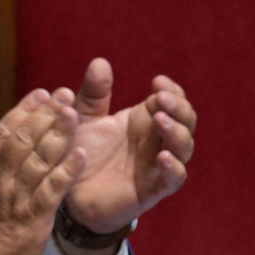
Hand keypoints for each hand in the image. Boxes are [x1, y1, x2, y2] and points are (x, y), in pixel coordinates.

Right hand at [0, 88, 84, 254]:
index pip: (2, 134)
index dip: (22, 111)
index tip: (40, 94)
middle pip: (22, 140)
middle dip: (44, 116)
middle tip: (64, 96)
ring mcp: (15, 199)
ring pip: (38, 160)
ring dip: (57, 136)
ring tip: (75, 114)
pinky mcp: (33, 219)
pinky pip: (51, 191)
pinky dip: (65, 172)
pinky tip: (80, 155)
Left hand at [65, 58, 196, 233]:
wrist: (68, 192)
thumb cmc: (81, 153)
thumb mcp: (82, 119)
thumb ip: (92, 94)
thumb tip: (100, 62)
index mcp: (144, 120)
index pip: (172, 100)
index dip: (172, 90)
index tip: (157, 81)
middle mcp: (156, 141)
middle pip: (186, 120)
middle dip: (179, 107)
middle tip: (161, 98)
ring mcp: (157, 166)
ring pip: (184, 147)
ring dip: (177, 132)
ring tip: (160, 120)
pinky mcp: (152, 190)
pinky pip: (173, 179)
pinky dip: (174, 167)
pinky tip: (163, 156)